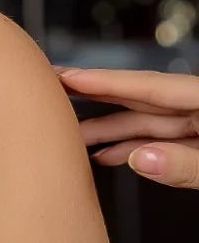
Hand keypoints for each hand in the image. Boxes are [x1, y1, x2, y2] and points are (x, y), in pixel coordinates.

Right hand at [57, 65, 198, 188]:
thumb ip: (187, 164)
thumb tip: (142, 159)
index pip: (152, 86)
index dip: (107, 81)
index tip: (69, 77)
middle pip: (144, 99)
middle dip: (97, 95)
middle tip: (57, 90)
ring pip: (151, 125)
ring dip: (111, 130)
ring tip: (74, 135)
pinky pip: (166, 144)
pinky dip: (137, 148)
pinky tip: (109, 155)